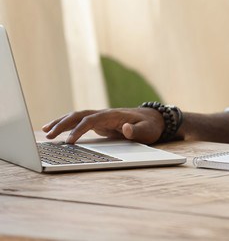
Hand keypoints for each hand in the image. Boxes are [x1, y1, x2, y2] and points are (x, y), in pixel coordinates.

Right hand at [42, 108, 164, 144]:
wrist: (155, 119)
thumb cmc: (151, 126)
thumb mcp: (147, 130)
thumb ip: (136, 131)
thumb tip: (125, 128)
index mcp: (114, 115)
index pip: (92, 120)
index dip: (80, 130)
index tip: (69, 142)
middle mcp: (105, 113)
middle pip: (80, 115)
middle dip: (63, 124)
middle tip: (48, 135)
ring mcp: (102, 117)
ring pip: (78, 117)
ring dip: (61, 122)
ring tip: (45, 131)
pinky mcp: (100, 122)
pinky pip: (80, 122)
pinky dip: (68, 125)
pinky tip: (57, 131)